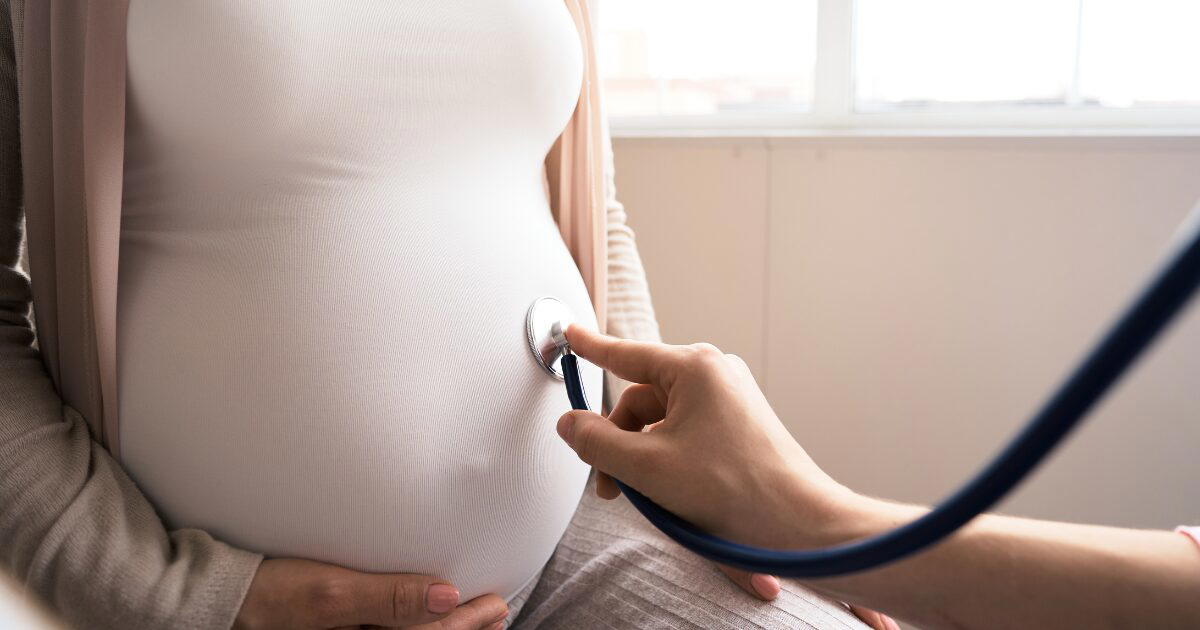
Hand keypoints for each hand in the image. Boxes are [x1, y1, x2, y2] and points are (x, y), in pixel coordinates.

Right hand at [234, 558, 507, 629]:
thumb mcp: (331, 593)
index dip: (466, 626)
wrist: (218, 602)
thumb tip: (447, 597)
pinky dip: (414, 626)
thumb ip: (390, 597)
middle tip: (499, 609)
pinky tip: (427, 615)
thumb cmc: (269, 594)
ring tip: (478, 618)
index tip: (495, 603)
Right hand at [558, 327, 899, 628]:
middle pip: (641, 400)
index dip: (590, 348)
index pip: (626, 354)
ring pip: (662, 422)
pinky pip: (686, 435)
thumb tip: (570, 423)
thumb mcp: (646, 467)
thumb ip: (596, 441)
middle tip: (609, 487)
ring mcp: (730, 400)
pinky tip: (671, 496)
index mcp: (694, 369)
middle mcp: (715, 375)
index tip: (568, 333)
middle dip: (619, 443)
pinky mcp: (739, 426)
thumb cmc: (732, 489)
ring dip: (642, 458)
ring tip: (646, 499)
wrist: (798, 523)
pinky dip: (668, 461)